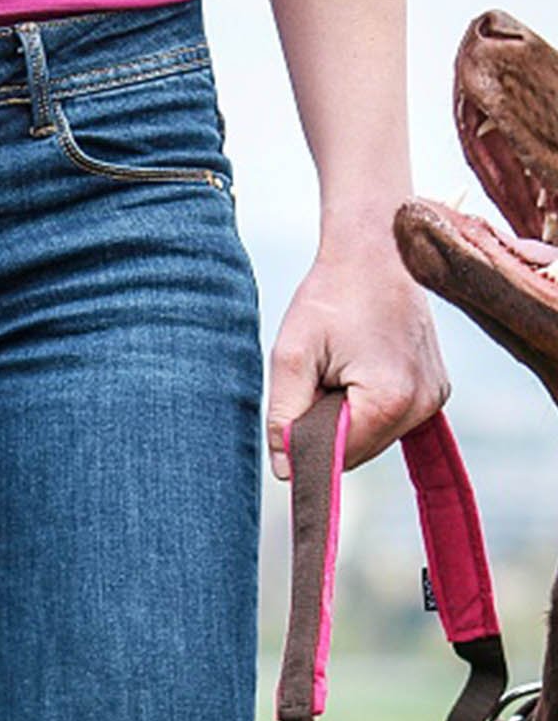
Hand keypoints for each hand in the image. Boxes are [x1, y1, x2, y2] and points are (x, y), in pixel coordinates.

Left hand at [266, 236, 449, 479]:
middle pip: (357, 452)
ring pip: (373, 438)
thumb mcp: (291, 356)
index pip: (338, 457)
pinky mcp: (436, 389)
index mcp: (390, 401)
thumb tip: (287, 471)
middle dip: (329, 427)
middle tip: (318, 376)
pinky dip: (367, 406)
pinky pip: (389, 420)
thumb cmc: (331, 296)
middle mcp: (422, 405)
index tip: (294, 410)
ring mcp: (435, 398)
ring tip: (340, 367)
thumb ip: (284, 417)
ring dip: (347, 417)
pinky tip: (359, 369)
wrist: (376, 249)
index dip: (308, 441)